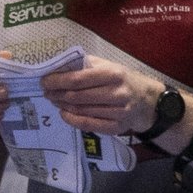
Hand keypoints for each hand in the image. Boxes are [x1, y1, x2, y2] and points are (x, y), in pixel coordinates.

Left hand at [38, 55, 162, 134]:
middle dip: (57, 94)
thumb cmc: (122, 79)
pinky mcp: (116, 127)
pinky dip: (72, 119)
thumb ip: (86, 64)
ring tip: (54, 100)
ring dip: (62, 105)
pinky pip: (88, 125)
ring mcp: (118, 112)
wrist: (147, 100)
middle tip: (46, 92)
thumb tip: (58, 65)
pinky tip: (64, 113)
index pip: (78, 79)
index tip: (44, 81)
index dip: (57, 81)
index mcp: (113, 74)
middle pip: (77, 96)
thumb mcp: (109, 66)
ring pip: (81, 111)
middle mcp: (117, 93)